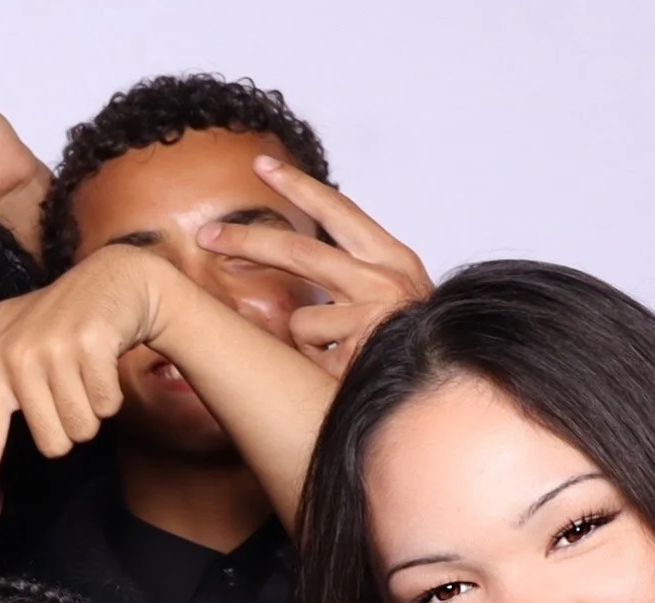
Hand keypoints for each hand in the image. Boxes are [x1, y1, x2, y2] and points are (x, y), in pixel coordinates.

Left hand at [0, 244, 185, 523]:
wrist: (113, 278)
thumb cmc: (53, 310)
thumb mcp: (2, 318)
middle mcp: (19, 360)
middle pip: (52, 445)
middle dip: (70, 426)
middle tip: (71, 387)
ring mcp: (55, 352)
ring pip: (80, 429)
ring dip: (92, 410)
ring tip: (86, 373)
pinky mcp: (92, 346)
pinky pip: (106, 405)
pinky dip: (112, 394)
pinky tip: (104, 363)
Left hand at [196, 155, 431, 377]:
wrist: (447, 386)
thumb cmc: (410, 345)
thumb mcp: (387, 299)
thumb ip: (347, 276)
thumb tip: (290, 259)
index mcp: (392, 258)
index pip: (338, 210)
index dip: (298, 187)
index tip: (262, 165)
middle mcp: (385, 277)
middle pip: (297, 252)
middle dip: (246, 242)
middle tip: (207, 235)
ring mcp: (374, 312)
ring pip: (300, 320)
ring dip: (308, 345)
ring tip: (340, 358)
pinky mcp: (360, 349)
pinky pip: (309, 357)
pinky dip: (320, 369)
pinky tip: (346, 376)